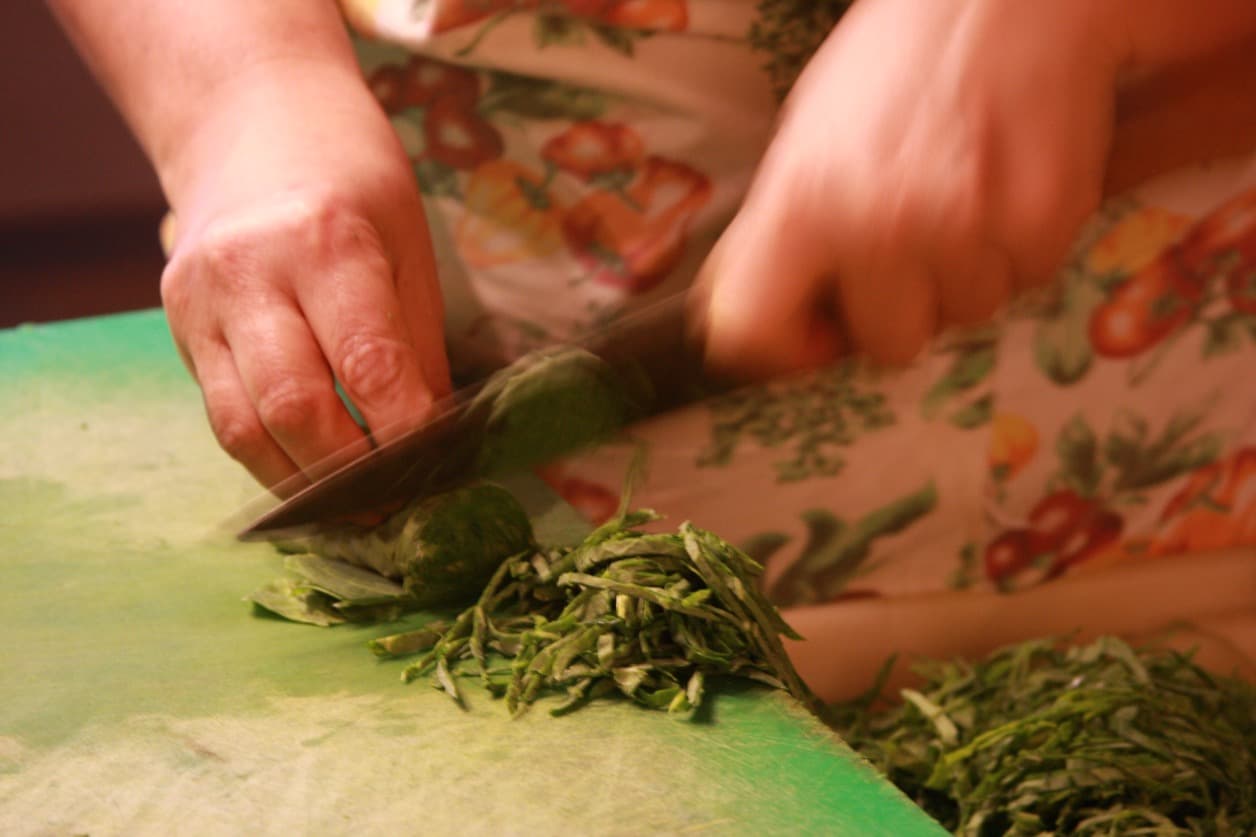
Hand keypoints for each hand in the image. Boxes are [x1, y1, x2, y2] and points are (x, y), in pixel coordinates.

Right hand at [160, 62, 449, 493]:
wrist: (249, 119)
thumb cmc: (352, 178)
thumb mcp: (408, 245)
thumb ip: (415, 345)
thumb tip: (432, 440)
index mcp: (326, 243)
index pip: (368, 366)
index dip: (405, 437)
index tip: (438, 477)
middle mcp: (251, 274)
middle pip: (297, 409)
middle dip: (354, 475)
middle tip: (400, 509)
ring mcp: (201, 302)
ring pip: (245, 429)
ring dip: (306, 485)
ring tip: (357, 512)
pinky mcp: (179, 326)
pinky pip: (223, 415)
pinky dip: (270, 456)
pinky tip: (311, 475)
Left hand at [697, 0, 1122, 375]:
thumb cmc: (895, 65)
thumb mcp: (806, 140)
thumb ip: (784, 234)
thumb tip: (763, 318)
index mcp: (799, 203)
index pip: (753, 330)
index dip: (783, 346)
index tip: (814, 331)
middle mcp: (876, 226)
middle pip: (888, 344)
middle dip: (902, 305)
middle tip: (913, 236)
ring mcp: (964, 228)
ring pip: (966, 316)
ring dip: (969, 273)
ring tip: (966, 193)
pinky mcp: (1041, 221)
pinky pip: (1028, 280)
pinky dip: (1025, 245)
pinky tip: (1012, 183)